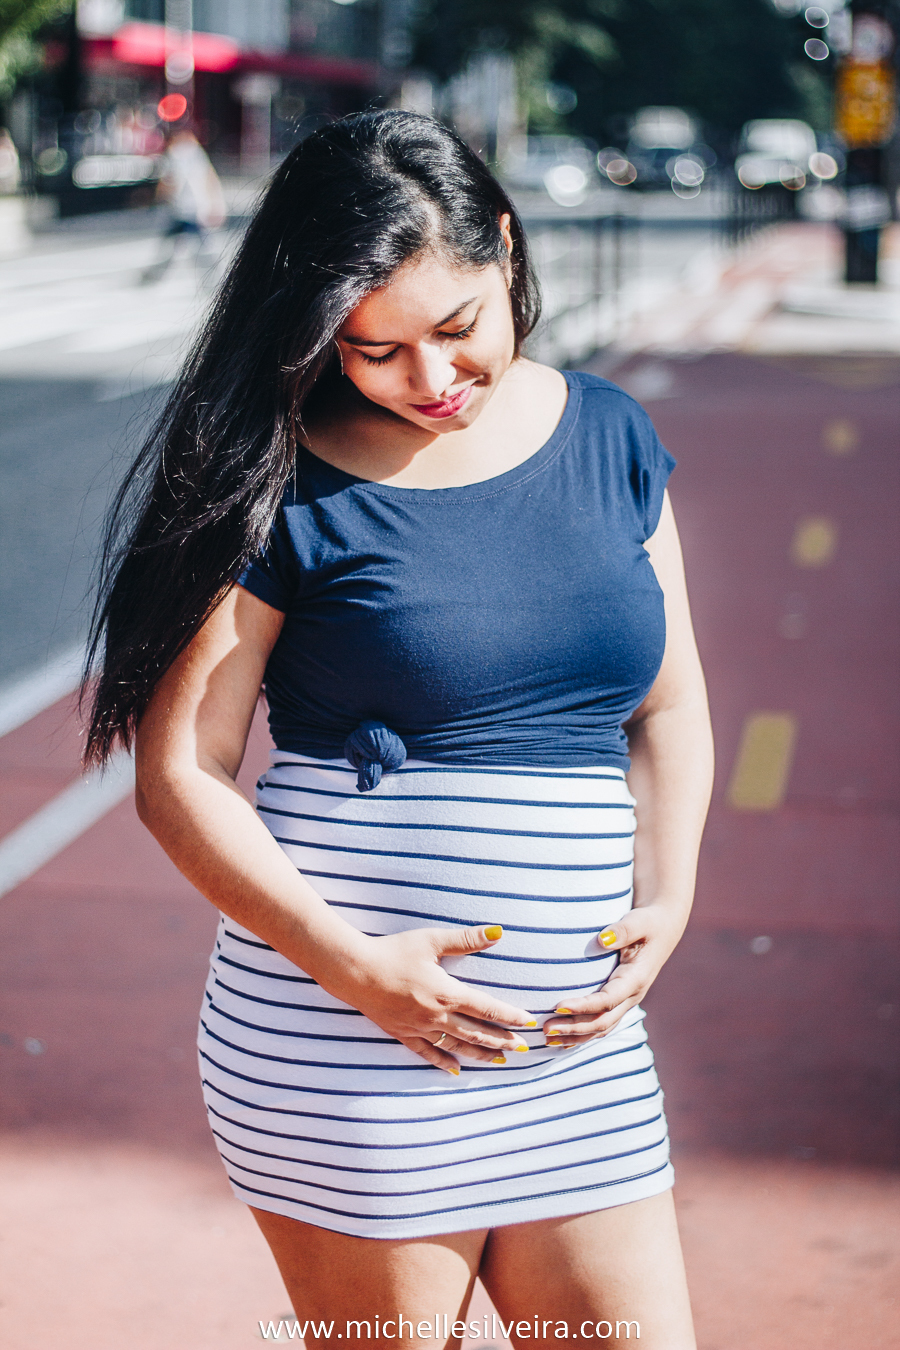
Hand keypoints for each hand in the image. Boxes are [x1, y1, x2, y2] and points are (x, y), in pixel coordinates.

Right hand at [332, 925, 535, 1074]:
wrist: (354, 970)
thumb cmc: (393, 951)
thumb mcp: (430, 941)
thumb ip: (465, 939)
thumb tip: (497, 932)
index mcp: (447, 992)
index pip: (488, 1008)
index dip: (511, 1017)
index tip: (529, 1024)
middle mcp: (437, 1015)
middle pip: (477, 1032)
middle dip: (502, 1041)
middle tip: (523, 1048)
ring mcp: (419, 1028)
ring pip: (457, 1046)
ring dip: (480, 1054)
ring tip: (500, 1060)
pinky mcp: (402, 1033)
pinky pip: (427, 1053)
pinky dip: (444, 1063)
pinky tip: (456, 1070)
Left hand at [541, 905, 686, 1047]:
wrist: (663, 928)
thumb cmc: (648, 922)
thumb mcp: (639, 921)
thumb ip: (623, 930)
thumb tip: (602, 940)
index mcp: (636, 978)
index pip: (607, 1000)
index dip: (583, 1006)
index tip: (558, 1006)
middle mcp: (632, 995)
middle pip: (602, 1021)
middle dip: (573, 1028)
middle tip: (545, 1028)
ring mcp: (627, 1002)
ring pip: (602, 1028)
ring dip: (575, 1036)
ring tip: (547, 1040)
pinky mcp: (620, 1001)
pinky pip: (602, 1024)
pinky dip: (583, 1034)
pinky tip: (562, 1040)